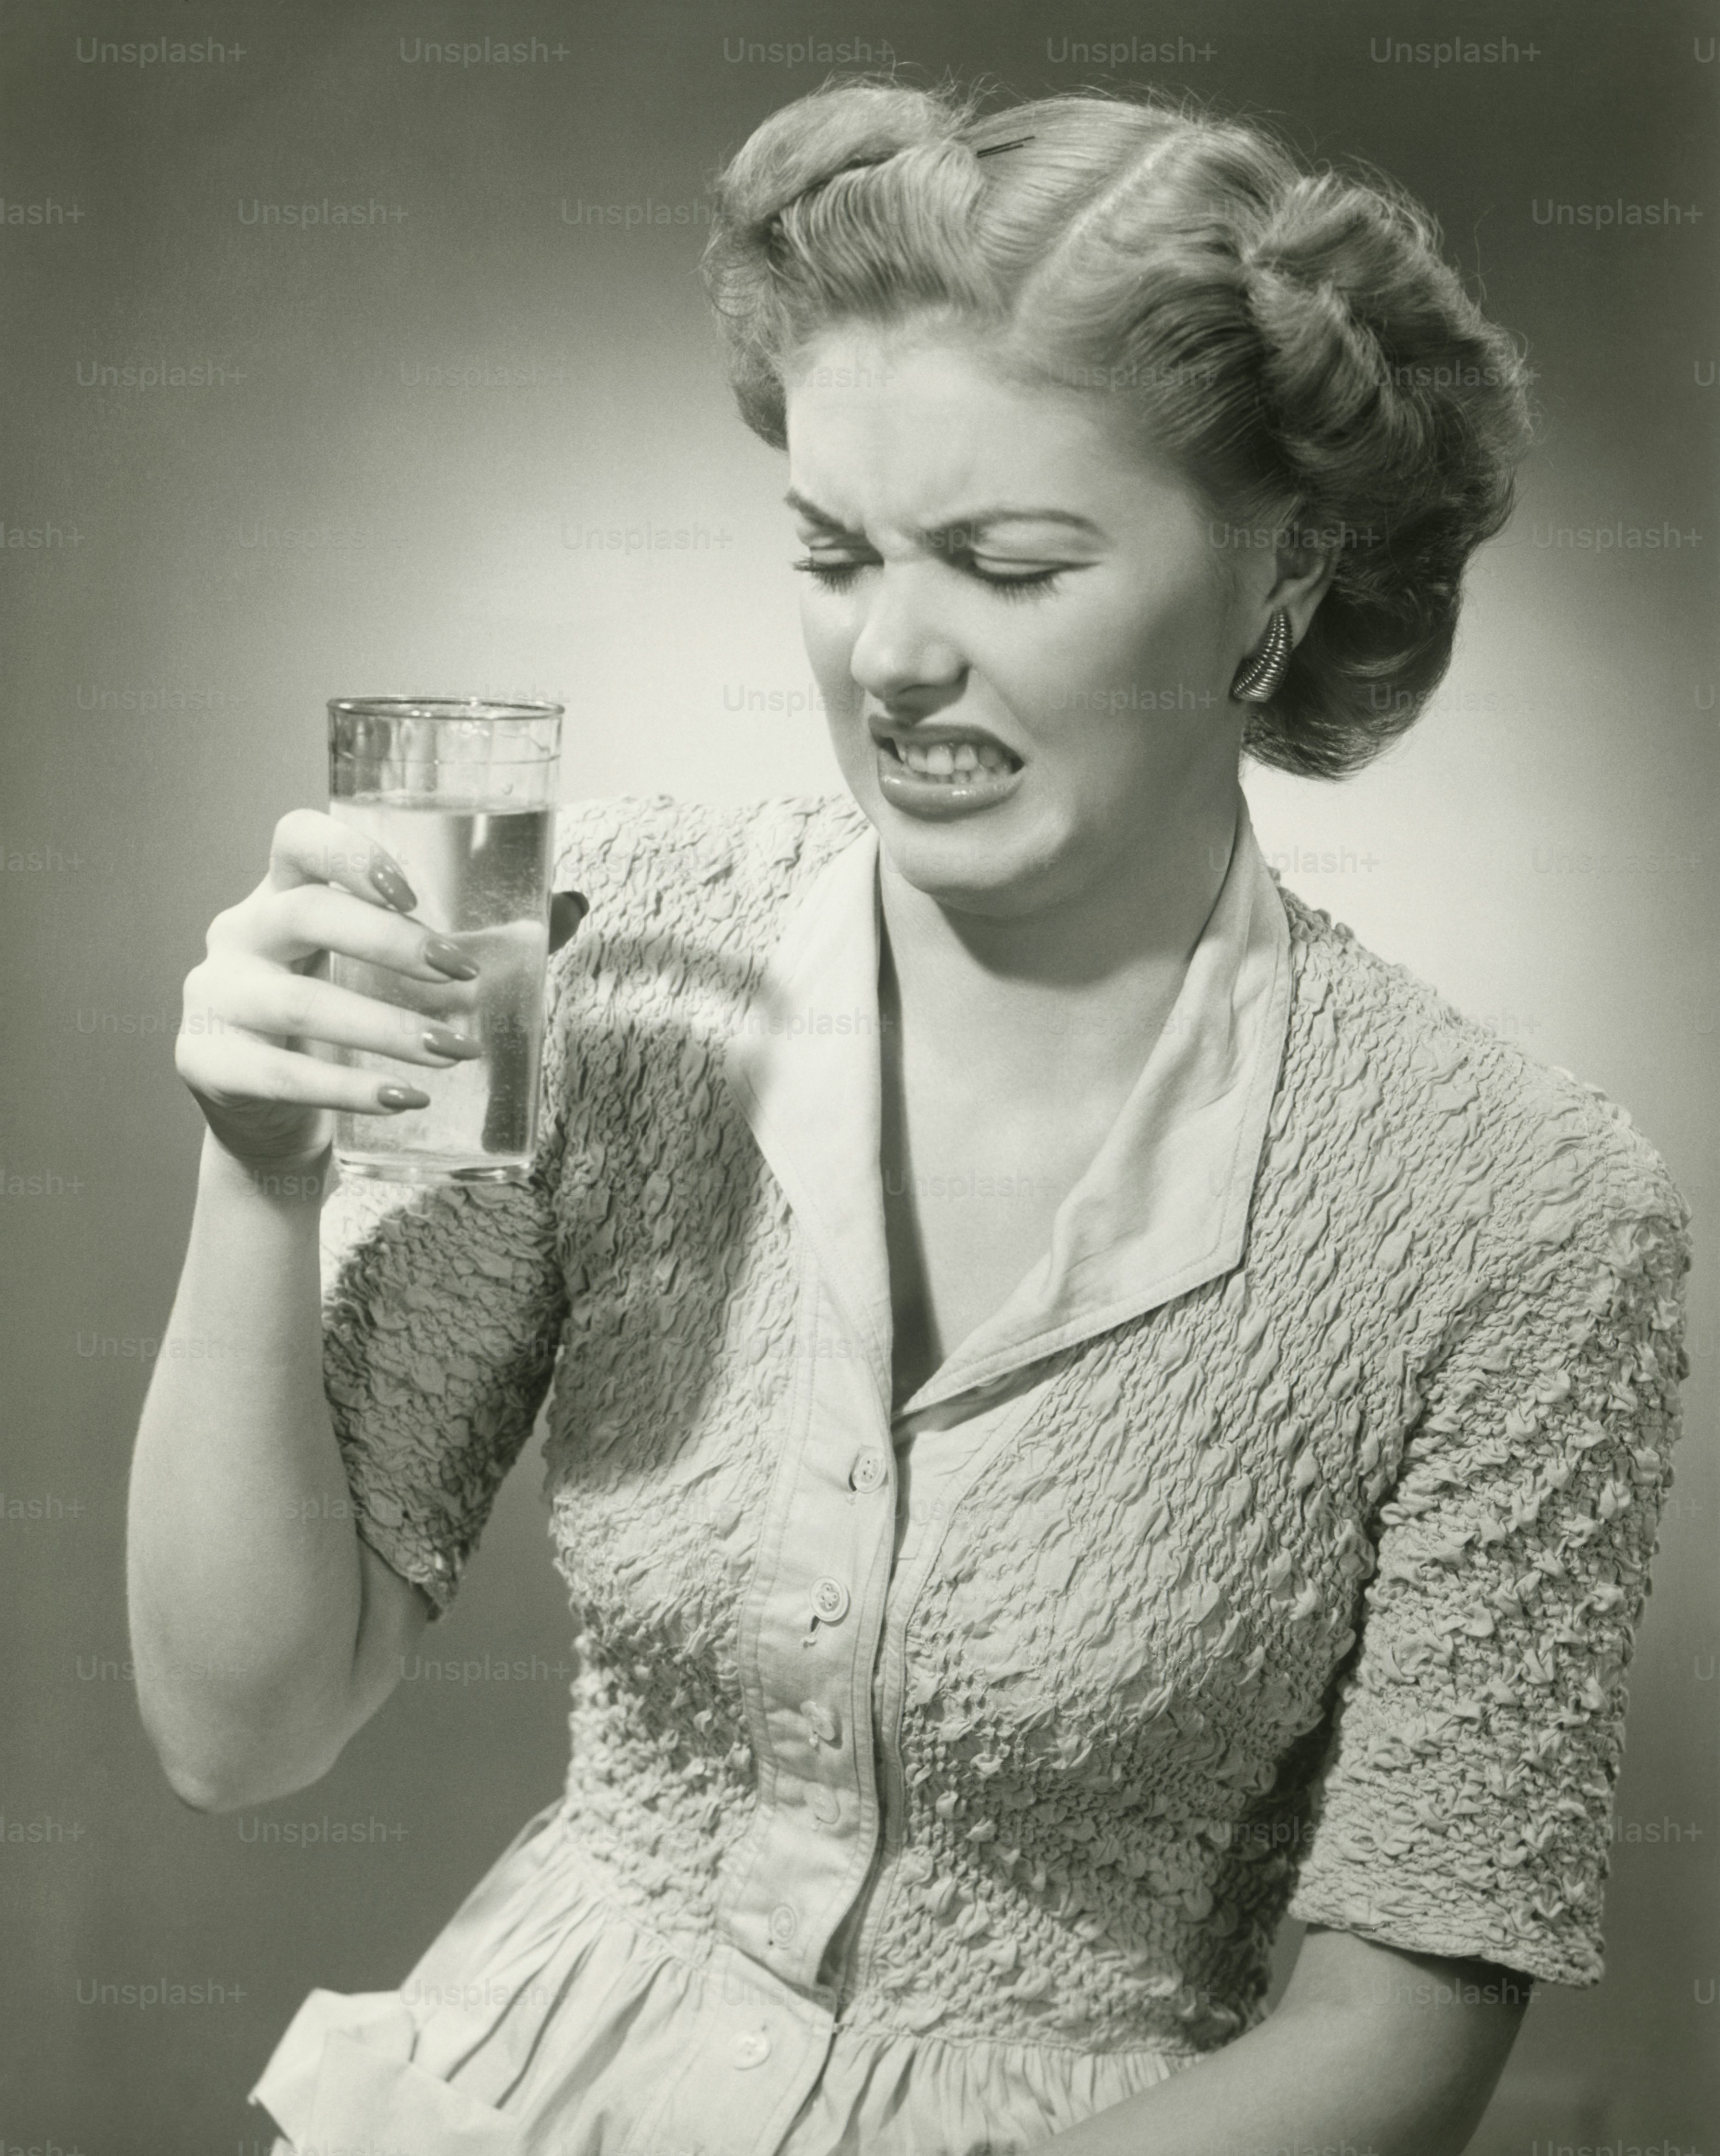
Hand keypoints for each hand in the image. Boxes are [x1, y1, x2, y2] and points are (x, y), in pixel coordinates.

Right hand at [176, 808, 493, 1170]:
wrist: (277, 1125)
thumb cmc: (346, 1028)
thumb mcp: (396, 977)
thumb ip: (481, 939)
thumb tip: (572, 905)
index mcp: (280, 895)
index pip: (295, 838)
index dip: (351, 853)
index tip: (413, 891)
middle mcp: (237, 935)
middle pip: (305, 914)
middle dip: (391, 943)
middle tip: (463, 976)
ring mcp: (215, 998)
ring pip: (299, 1004)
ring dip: (386, 1027)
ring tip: (453, 1051)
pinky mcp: (206, 1062)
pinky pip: (281, 1075)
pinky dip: (349, 1087)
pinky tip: (404, 1097)